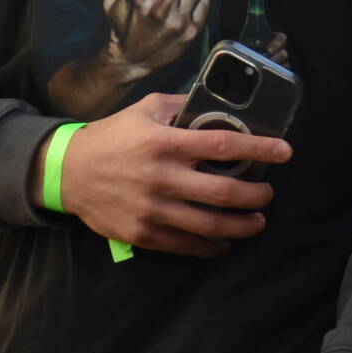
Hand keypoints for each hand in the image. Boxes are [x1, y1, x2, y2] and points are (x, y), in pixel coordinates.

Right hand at [43, 93, 289, 255]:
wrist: (66, 172)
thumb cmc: (112, 137)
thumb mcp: (144, 110)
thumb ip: (181, 107)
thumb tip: (219, 105)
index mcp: (166, 143)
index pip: (224, 144)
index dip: (260, 148)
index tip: (285, 152)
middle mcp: (162, 177)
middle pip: (225, 191)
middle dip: (257, 195)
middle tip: (268, 194)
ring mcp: (152, 209)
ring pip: (211, 225)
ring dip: (243, 225)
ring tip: (257, 221)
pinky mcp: (143, 233)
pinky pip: (187, 245)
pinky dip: (212, 247)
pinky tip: (225, 243)